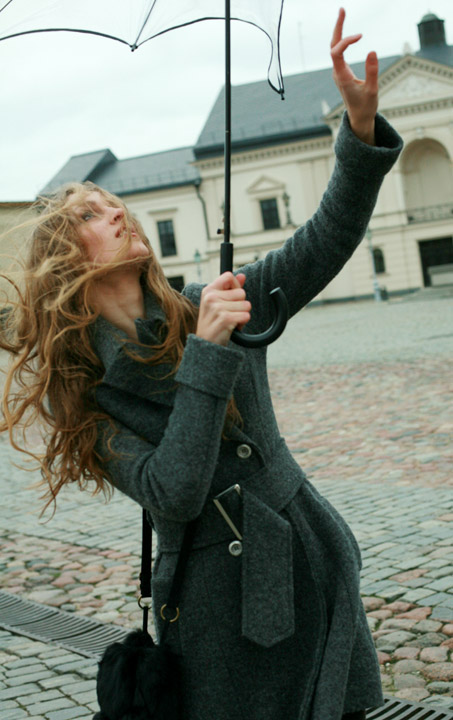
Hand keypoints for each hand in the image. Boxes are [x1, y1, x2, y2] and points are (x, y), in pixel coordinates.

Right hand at [196, 272, 250, 345]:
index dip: (236, 286)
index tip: (231, 298)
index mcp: (208, 290)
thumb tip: (242, 276)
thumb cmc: (212, 322)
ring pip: (246, 305)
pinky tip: (232, 327)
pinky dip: (242, 323)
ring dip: (242, 315)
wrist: (205, 344)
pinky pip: (246, 316)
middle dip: (240, 305)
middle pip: (242, 292)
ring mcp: (217, 308)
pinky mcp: (225, 319)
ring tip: (230, 321)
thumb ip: (230, 288)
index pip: (229, 276)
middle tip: (229, 314)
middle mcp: (211, 297)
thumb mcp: (217, 302)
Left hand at [331, 8, 377, 144]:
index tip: (361, 36)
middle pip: (333, 46)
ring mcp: (338, 72)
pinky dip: (342, 40)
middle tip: (342, 9)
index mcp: (342, 77)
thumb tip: (372, 51)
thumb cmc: (365, 106)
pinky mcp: (342, 72)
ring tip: (342, 13)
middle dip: (337, 28)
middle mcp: (337, 72)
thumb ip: (372, 71)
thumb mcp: (372, 90)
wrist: (359, 118)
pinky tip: (347, 32)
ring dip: (339, 31)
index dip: (346, 41)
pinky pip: (339, 52)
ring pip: (334, 48)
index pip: (336, 52)